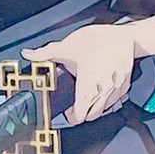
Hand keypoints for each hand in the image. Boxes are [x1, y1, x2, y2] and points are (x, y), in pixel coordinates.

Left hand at [23, 22, 138, 125]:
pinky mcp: (125, 85)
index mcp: (88, 84)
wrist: (126, 35)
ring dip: (95, 107)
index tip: (67, 115)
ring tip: (87, 98)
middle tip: (75, 107)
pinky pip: (116, 99)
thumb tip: (28, 54)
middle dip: (83, 113)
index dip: (72, 118)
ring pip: (104, 108)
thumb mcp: (68, 46)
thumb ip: (45, 53)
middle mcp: (103, 90)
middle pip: (93, 114)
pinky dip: (108, 99)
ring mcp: (116, 89)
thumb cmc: (99, 40)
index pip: (81, 113)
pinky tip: (101, 90)